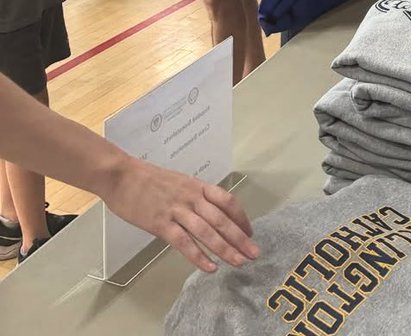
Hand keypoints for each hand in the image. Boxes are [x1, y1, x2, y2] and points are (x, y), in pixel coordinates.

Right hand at [100, 156, 258, 272]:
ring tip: (239, 262)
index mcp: (198, 186)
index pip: (228, 201)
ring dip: (225, 249)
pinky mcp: (160, 223)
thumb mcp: (178, 182)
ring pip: (207, 231)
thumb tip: (209, 211)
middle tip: (254, 253)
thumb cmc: (148, 179)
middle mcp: (192, 197)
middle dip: (240, 237)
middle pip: (222, 219)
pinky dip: (198, 256)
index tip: (250, 232)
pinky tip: (210, 267)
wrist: (122, 176)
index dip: (241, 218)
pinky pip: (183, 242)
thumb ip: (194, 196)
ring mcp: (177, 210)